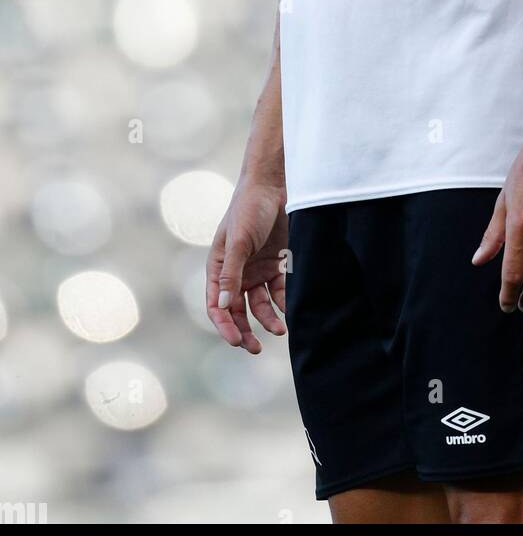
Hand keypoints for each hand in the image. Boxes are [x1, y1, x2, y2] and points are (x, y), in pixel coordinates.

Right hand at [206, 178, 288, 352]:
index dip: (225, 326)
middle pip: (238, 311)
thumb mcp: (239, 241)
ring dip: (268, 319)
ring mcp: (257, 269)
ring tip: (281, 329)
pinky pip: (280, 291)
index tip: (236, 342)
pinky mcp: (278, 264)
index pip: (218, 305)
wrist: (276, 185)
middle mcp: (237, 272)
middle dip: (245, 331)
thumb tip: (225, 306)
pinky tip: (291, 309)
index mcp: (220, 267)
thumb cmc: (249, 209)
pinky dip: (284, 302)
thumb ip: (233, 273)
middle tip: (256, 349)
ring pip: (261, 305)